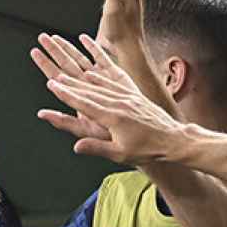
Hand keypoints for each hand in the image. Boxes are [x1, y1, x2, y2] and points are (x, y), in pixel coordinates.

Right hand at [33, 33, 184, 164]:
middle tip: (54, 76)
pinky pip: (114, 83)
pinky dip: (101, 77)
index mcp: (114, 118)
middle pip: (89, 91)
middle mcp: (119, 103)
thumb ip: (97, 148)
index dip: (67, 94)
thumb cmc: (148, 149)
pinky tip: (93, 73)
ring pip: (100, 86)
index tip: (54, 85)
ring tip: (68, 72)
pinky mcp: (134, 96)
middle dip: (69, 84)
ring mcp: (127, 98)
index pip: (84, 104)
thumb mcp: (120, 154)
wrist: (173, 139)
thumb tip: (77, 146)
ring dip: (82, 79)